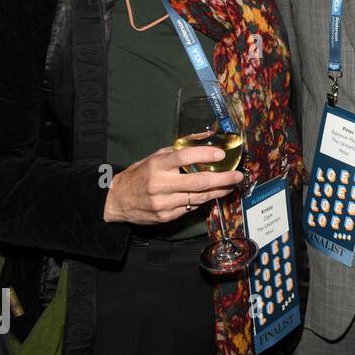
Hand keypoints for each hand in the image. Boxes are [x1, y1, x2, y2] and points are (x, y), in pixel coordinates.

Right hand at [103, 145, 241, 224]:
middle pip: (199, 182)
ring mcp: (164, 202)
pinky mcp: (166, 216)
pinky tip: (211, 195)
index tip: (221, 155)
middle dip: (223, 179)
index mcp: (157, 165)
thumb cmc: (139, 175)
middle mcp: (160, 184)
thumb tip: (207, 138)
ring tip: (231, 185)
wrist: (116, 200)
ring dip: (218, 191)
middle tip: (237, 176)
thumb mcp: (155, 157)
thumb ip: (178, 150)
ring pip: (199, 198)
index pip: (184, 157)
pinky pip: (190, 208)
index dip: (205, 155)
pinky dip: (202, 200)